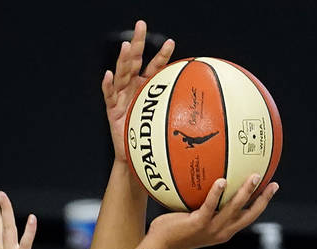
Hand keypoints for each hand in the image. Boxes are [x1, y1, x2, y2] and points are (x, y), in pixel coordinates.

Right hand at [103, 19, 174, 162]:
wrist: (139, 156)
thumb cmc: (154, 137)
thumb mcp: (170, 121)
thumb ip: (181, 110)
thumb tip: (208, 108)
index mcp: (146, 86)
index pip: (154, 66)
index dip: (161, 55)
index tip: (170, 42)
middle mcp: (133, 87)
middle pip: (135, 61)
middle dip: (138, 42)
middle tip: (141, 24)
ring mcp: (121, 96)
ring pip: (122, 74)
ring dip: (124, 59)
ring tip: (127, 46)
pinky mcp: (112, 109)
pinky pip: (109, 95)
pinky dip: (108, 85)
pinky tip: (108, 75)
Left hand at [148, 173, 278, 248]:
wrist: (159, 247)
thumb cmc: (173, 230)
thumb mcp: (193, 217)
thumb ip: (203, 203)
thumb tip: (205, 178)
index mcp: (223, 231)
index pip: (247, 217)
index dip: (261, 203)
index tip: (271, 188)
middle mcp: (221, 232)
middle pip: (248, 215)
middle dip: (263, 200)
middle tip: (273, 183)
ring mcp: (210, 229)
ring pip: (234, 209)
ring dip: (245, 193)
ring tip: (253, 176)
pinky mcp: (198, 224)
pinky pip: (210, 206)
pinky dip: (217, 194)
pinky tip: (222, 180)